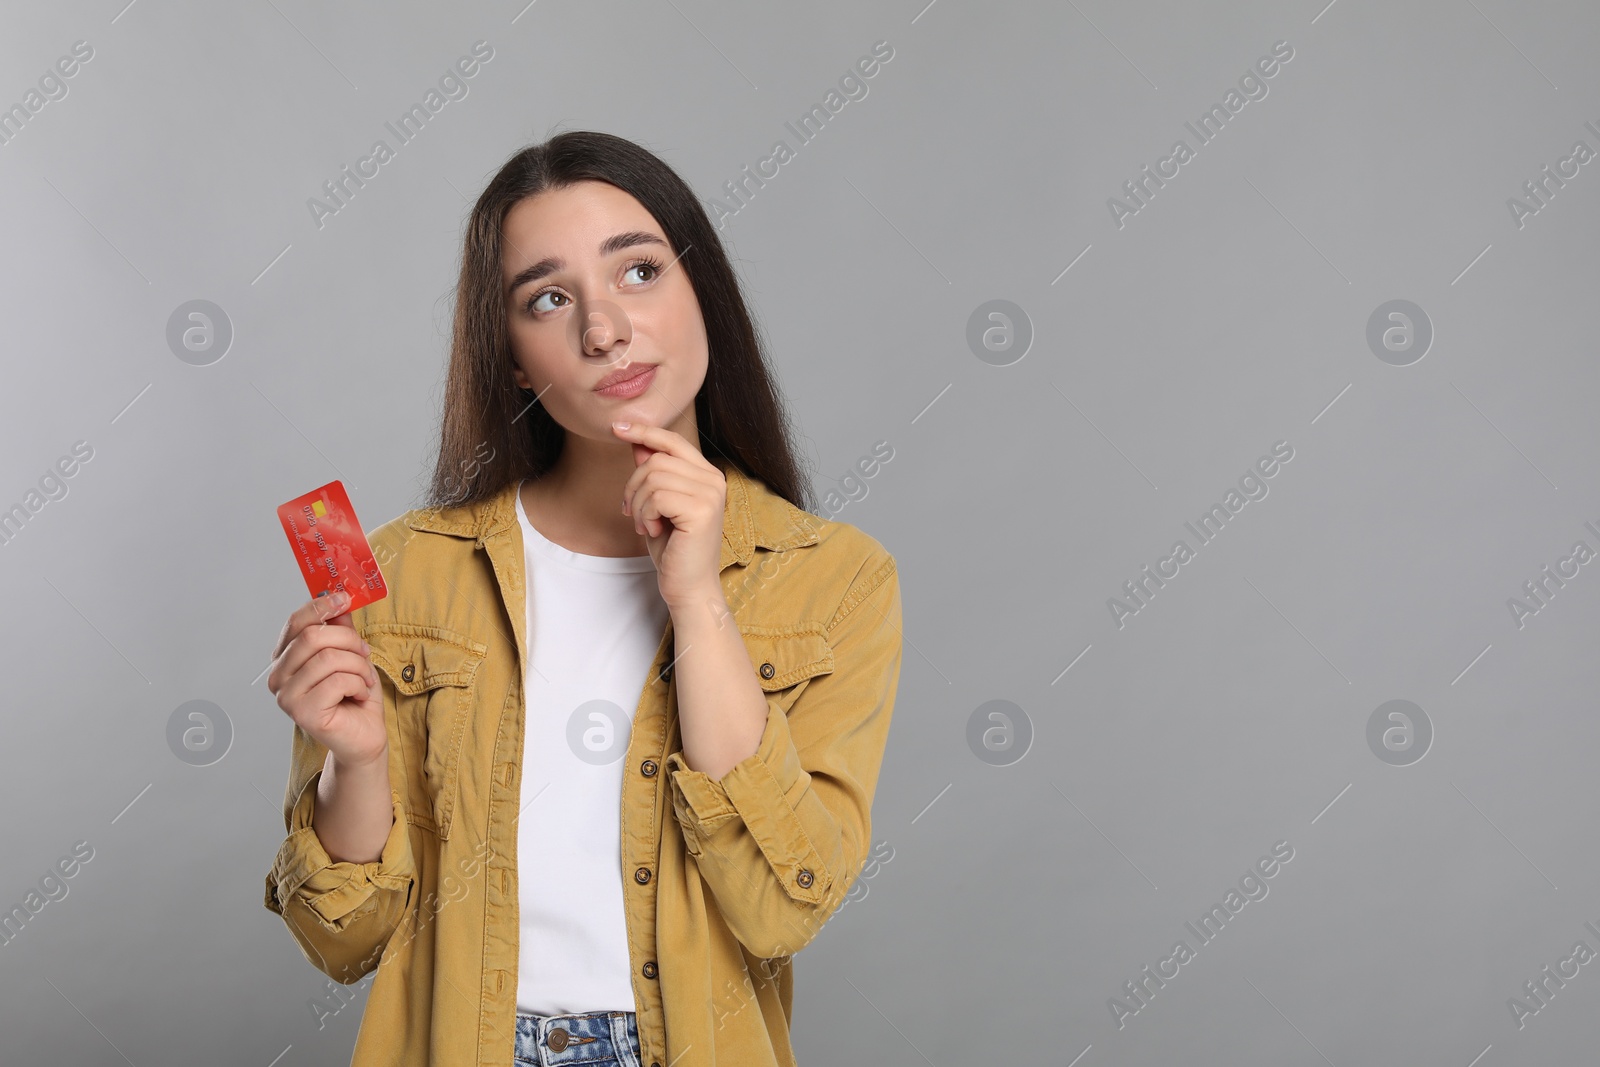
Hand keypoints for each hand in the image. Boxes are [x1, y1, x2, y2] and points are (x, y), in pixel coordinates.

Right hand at [266, 591, 388, 767]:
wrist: (363, 736)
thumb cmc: (355, 695)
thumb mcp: (350, 653)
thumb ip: (340, 627)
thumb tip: (338, 596)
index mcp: (285, 658)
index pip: (296, 622)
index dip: (321, 606)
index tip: (345, 599)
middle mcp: (278, 676)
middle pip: (314, 636)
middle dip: (349, 641)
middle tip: (364, 653)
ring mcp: (286, 696)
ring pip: (329, 658)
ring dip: (358, 666)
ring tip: (363, 680)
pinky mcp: (302, 713)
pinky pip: (338, 681)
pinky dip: (359, 684)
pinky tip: (358, 695)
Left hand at [613, 421, 726, 608]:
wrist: (688, 587)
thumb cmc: (673, 549)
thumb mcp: (656, 505)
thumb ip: (652, 473)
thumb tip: (637, 442)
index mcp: (706, 475)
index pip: (672, 441)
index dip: (644, 431)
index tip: (617, 427)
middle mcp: (714, 480)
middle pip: (656, 459)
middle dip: (633, 486)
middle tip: (633, 514)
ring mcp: (710, 494)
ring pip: (653, 476)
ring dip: (638, 504)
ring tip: (646, 525)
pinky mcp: (702, 510)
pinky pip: (657, 496)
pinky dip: (646, 514)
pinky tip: (655, 530)